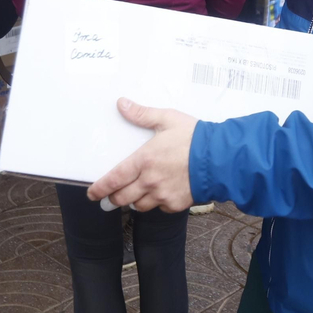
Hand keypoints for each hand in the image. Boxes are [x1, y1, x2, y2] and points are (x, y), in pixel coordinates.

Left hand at [88, 98, 198, 212]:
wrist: (220, 158)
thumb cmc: (195, 137)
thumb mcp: (167, 119)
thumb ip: (142, 114)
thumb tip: (122, 104)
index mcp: (144, 160)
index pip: (114, 179)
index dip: (100, 188)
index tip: (92, 193)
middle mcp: (150, 181)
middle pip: (122, 198)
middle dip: (113, 199)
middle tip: (109, 198)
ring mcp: (163, 195)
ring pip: (139, 206)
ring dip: (134, 201)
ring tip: (134, 195)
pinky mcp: (176, 204)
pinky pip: (159, 208)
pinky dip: (156, 203)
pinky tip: (160, 194)